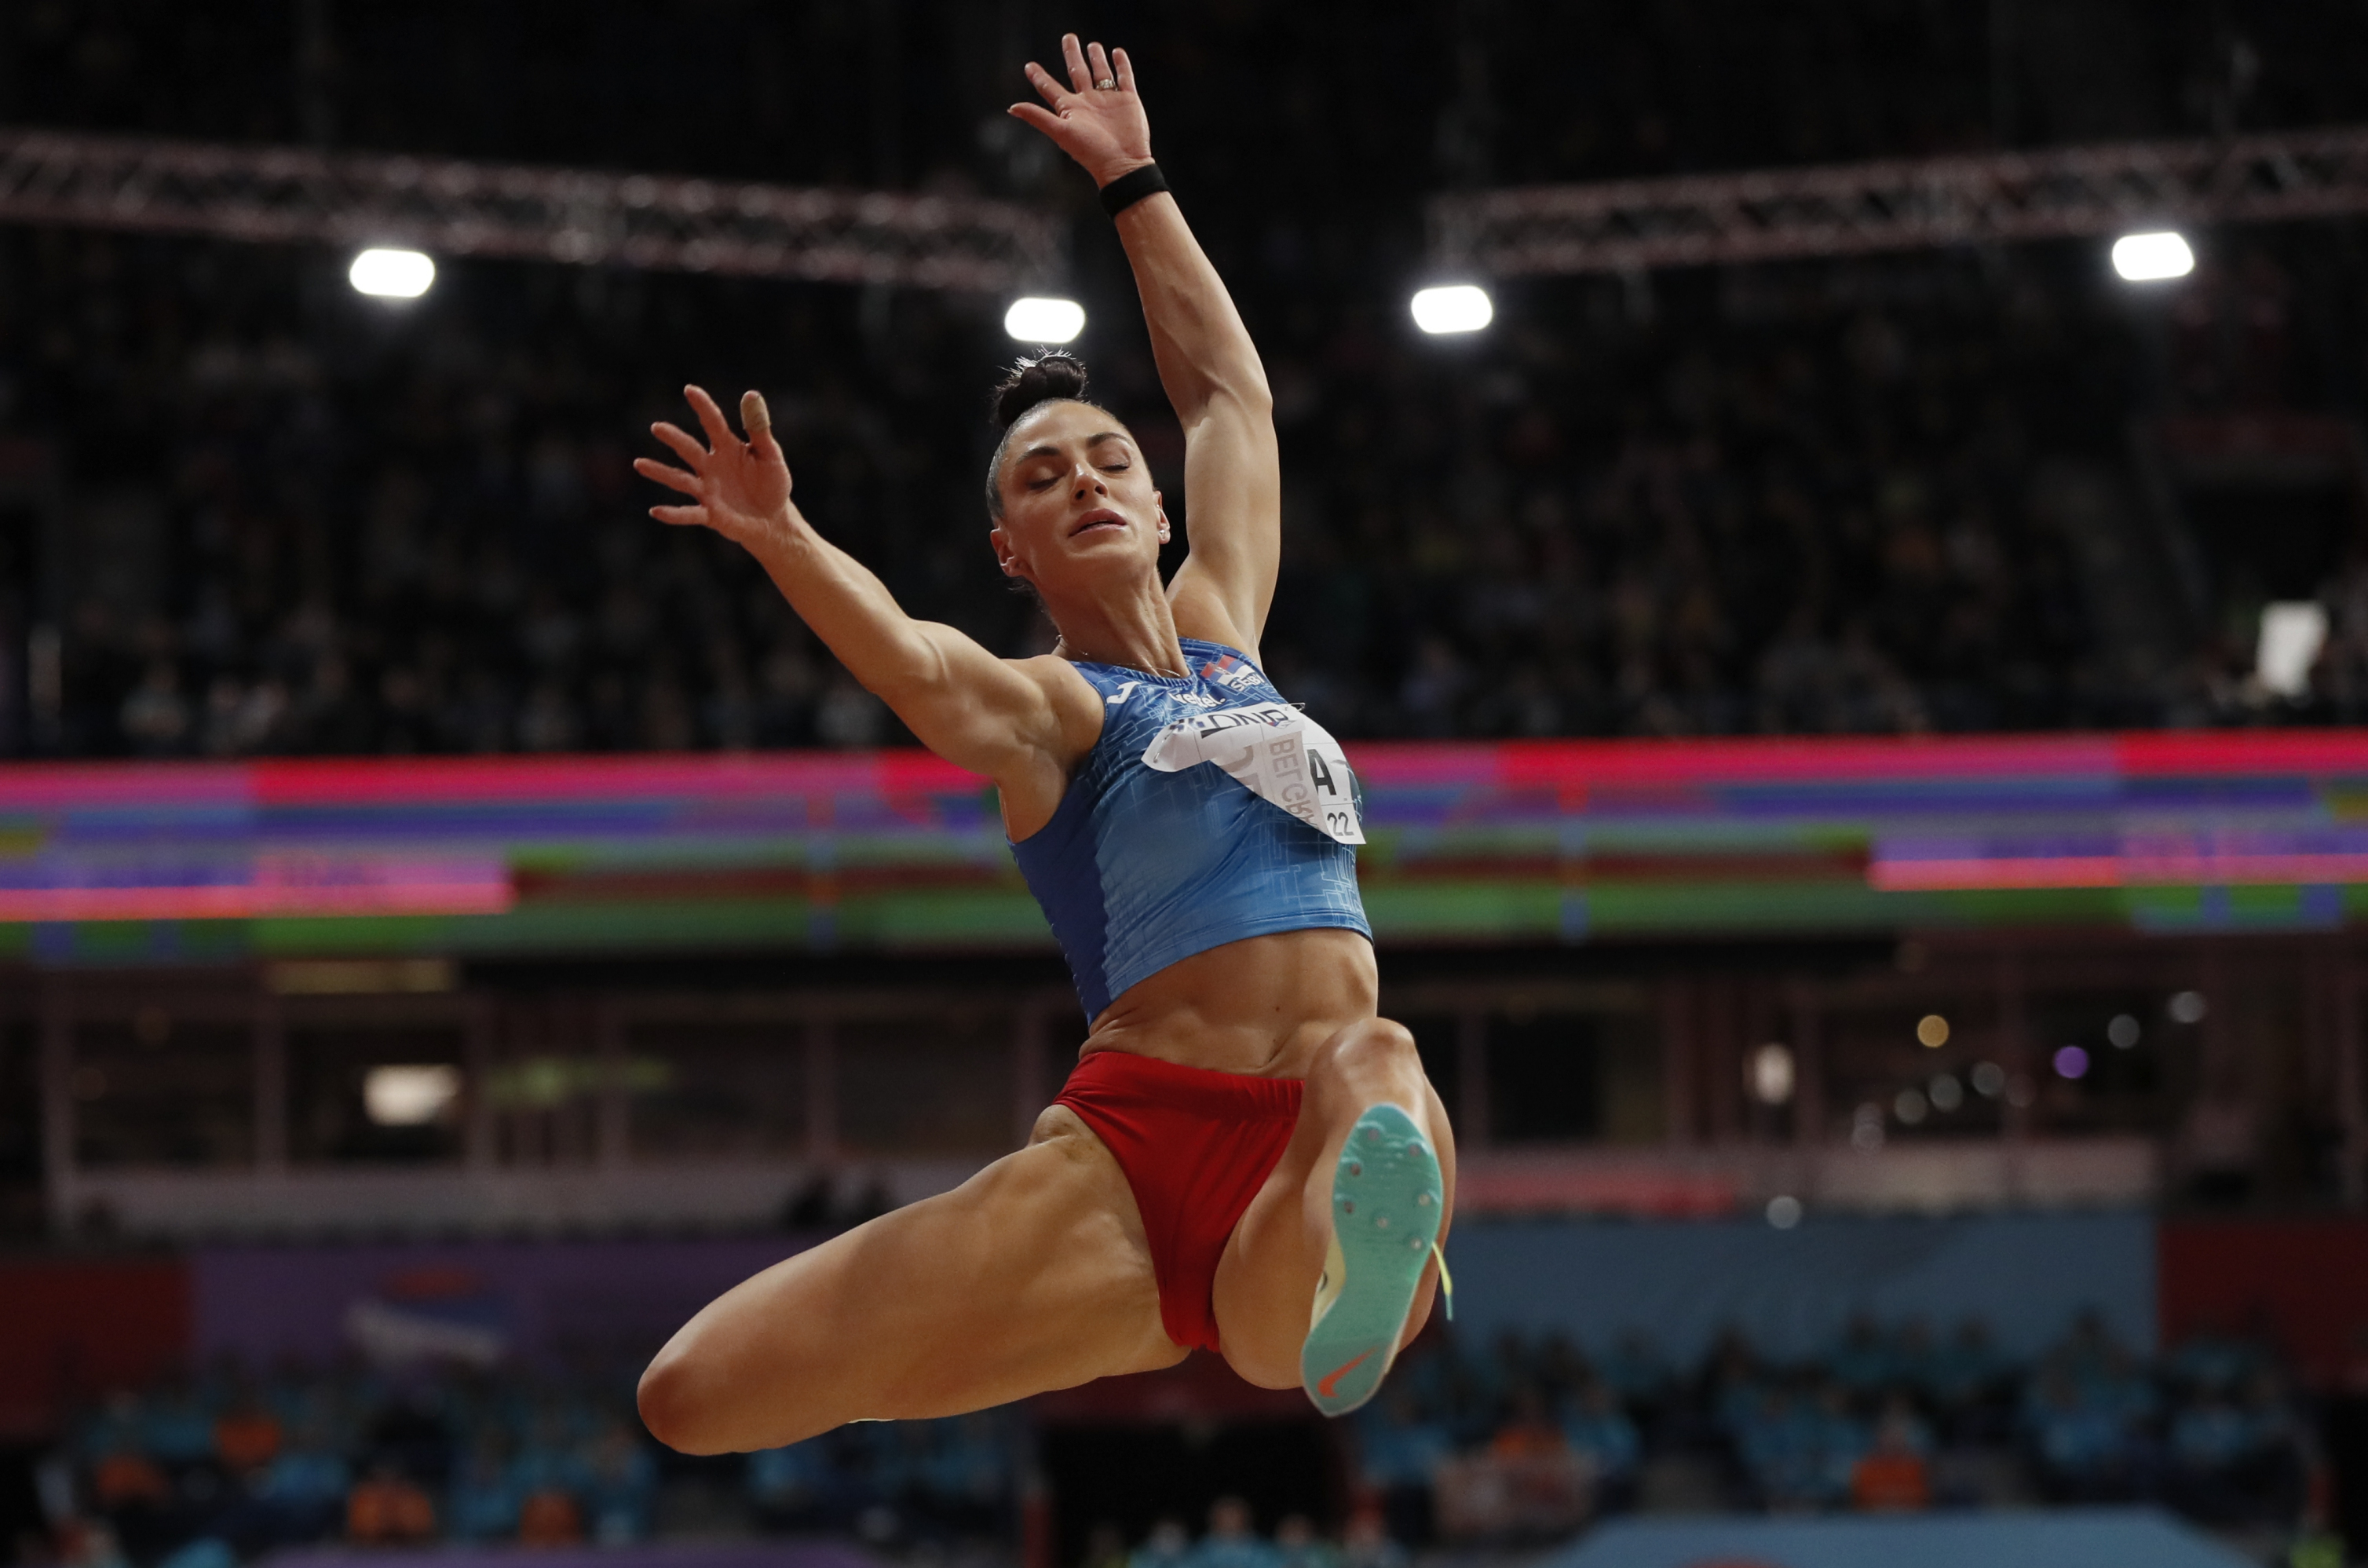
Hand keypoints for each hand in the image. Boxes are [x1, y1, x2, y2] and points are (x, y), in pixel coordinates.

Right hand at [635, 386, 795, 548]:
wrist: (773, 519)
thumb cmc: (772, 483)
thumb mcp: (771, 455)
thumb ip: (759, 429)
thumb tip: (751, 395)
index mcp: (727, 448)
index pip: (713, 423)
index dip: (703, 407)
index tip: (690, 390)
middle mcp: (711, 467)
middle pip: (690, 450)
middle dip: (674, 439)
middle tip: (657, 427)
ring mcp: (708, 490)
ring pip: (680, 479)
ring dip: (661, 472)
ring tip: (639, 463)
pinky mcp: (710, 514)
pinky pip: (689, 513)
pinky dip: (673, 514)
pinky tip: (656, 511)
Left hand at [1008, 34, 1151, 187]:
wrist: (1122, 163)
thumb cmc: (1090, 150)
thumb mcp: (1061, 132)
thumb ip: (1037, 117)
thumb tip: (1011, 108)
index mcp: (1070, 109)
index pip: (1050, 88)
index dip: (1039, 77)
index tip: (1029, 66)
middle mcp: (1088, 102)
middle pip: (1078, 72)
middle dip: (1072, 55)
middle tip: (1069, 37)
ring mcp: (1108, 100)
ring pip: (1101, 73)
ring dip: (1097, 58)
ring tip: (1093, 45)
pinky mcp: (1128, 100)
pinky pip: (1124, 78)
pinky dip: (1121, 65)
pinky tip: (1117, 53)